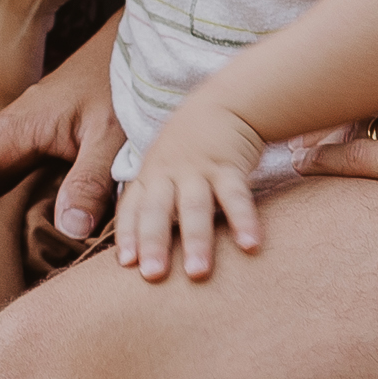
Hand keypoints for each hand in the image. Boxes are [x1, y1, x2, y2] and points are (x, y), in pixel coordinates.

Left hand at [116, 101, 274, 279]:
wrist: (226, 102)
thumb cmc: (190, 145)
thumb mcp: (163, 165)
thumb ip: (154, 201)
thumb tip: (142, 249)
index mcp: (150, 176)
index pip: (132, 207)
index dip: (128, 234)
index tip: (126, 264)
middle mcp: (169, 174)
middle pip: (157, 210)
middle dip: (153, 242)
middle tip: (153, 276)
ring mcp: (199, 169)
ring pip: (195, 207)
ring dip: (196, 240)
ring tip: (198, 273)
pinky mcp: (230, 166)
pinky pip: (236, 196)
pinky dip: (244, 221)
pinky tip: (250, 246)